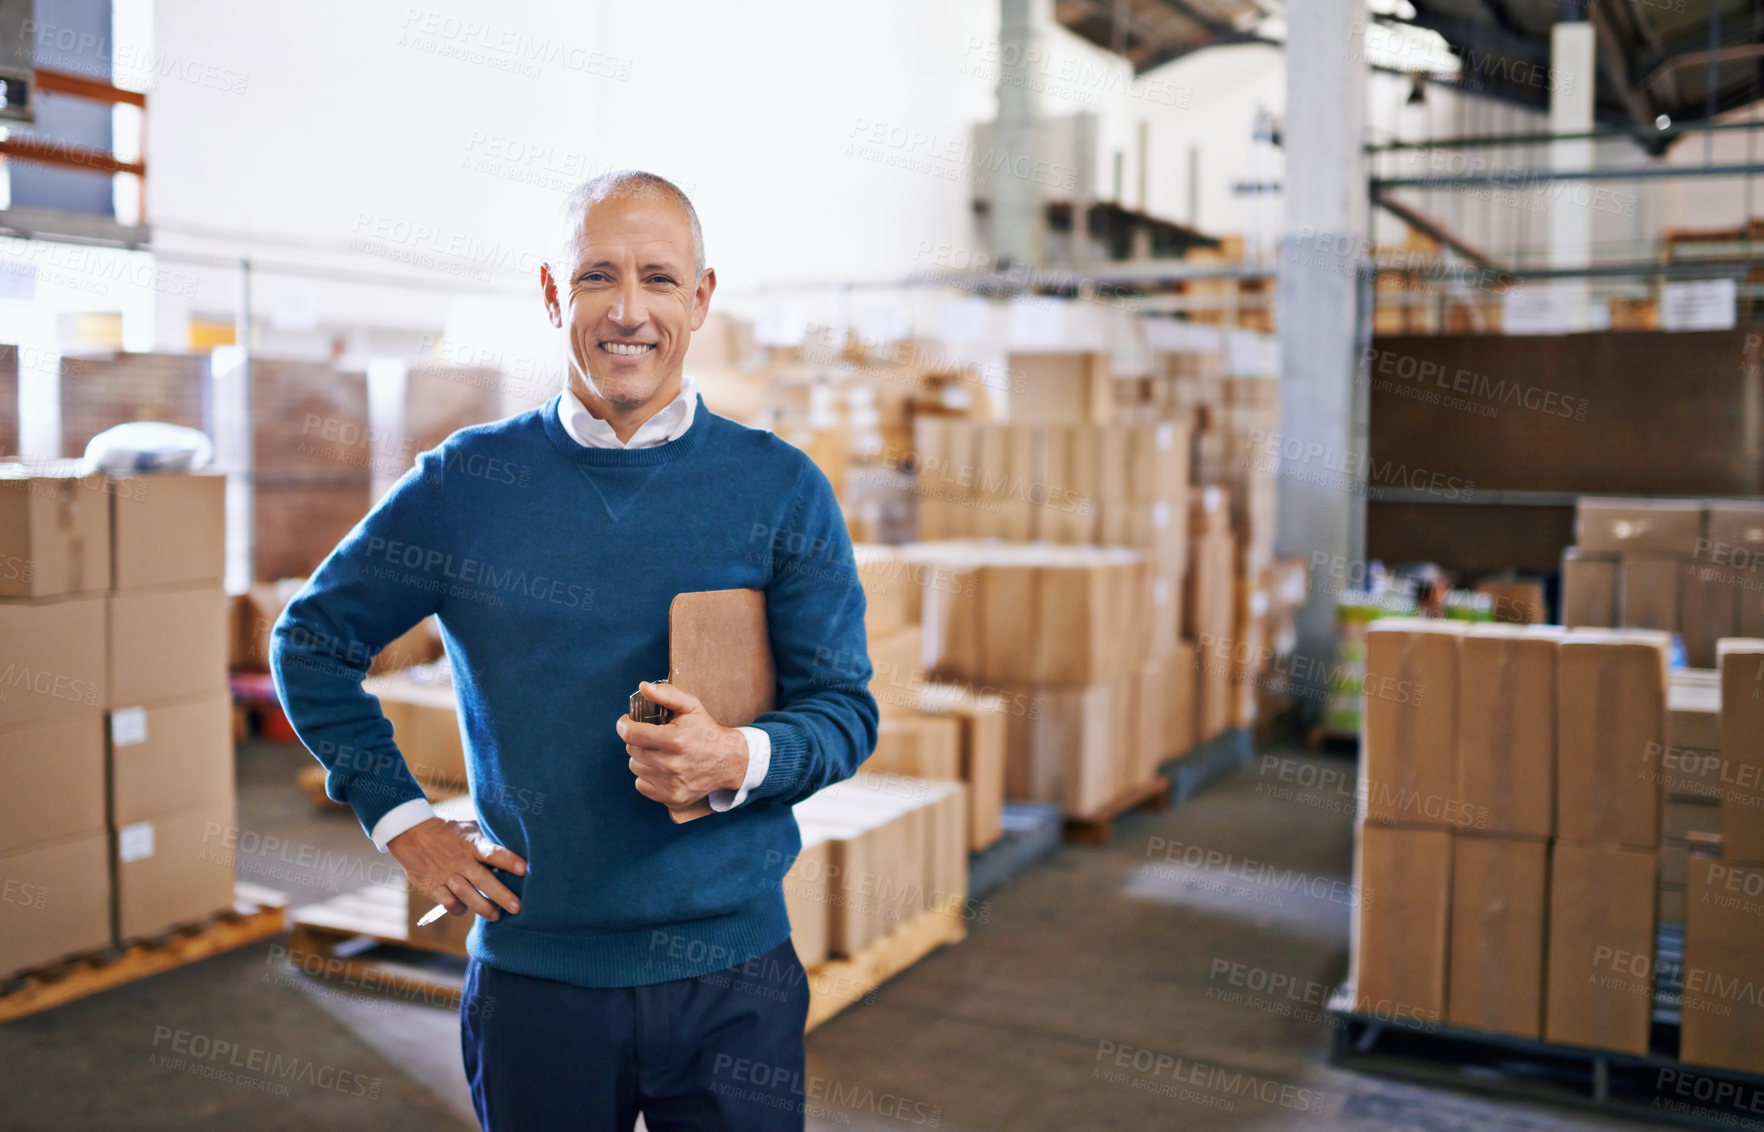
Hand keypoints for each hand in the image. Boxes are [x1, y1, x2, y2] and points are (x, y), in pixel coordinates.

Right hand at [388, 817, 525, 921]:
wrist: (413, 834)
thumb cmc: (450, 832)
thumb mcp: (470, 829)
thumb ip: (488, 839)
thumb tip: (516, 846)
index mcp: (472, 844)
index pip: (493, 852)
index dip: (509, 860)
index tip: (524, 869)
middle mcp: (460, 861)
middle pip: (483, 880)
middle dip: (501, 895)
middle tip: (518, 908)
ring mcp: (446, 875)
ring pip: (466, 895)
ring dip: (483, 908)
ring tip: (497, 916)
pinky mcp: (433, 887)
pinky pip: (448, 902)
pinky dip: (458, 908)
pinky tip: (466, 909)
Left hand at [617, 681, 749, 809]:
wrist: (728, 760)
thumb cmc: (706, 731)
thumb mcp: (691, 707)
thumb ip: (666, 694)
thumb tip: (643, 687)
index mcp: (675, 740)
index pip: (631, 734)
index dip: (624, 725)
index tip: (627, 722)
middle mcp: (671, 765)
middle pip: (632, 749)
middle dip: (638, 739)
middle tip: (652, 736)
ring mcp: (671, 784)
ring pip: (635, 767)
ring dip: (642, 757)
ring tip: (659, 752)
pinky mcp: (671, 798)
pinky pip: (641, 784)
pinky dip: (647, 775)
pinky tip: (662, 768)